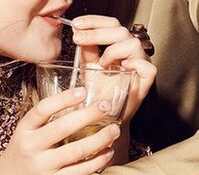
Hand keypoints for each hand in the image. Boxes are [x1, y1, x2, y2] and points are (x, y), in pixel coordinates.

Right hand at [0, 88, 119, 174]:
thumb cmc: (28, 147)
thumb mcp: (30, 130)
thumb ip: (50, 116)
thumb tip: (84, 93)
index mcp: (25, 130)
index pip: (43, 109)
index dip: (64, 98)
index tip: (83, 91)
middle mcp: (31, 148)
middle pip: (63, 128)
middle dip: (89, 115)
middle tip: (107, 106)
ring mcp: (42, 168)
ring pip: (76, 151)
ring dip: (100, 139)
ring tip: (114, 130)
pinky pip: (80, 172)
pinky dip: (98, 161)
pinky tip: (108, 151)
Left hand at [71, 15, 156, 121]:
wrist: (104, 120)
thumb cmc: (98, 94)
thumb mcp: (88, 68)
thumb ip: (86, 49)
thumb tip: (78, 30)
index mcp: (118, 46)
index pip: (112, 24)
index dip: (95, 21)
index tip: (76, 24)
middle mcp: (131, 52)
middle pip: (121, 30)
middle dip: (97, 32)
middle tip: (78, 38)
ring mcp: (140, 65)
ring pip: (133, 44)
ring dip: (113, 50)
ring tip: (101, 63)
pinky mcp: (146, 81)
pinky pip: (147, 66)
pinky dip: (134, 64)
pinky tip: (121, 67)